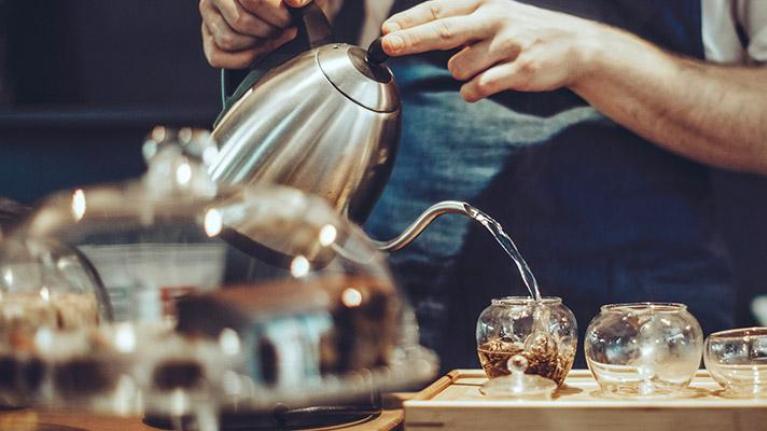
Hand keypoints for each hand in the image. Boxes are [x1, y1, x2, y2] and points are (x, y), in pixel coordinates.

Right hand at [200, 0, 328, 68]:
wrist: (273, 10)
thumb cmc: (282, 2)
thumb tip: (295, 2)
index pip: (252, 1)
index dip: (275, 14)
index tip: (289, 20)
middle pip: (240, 22)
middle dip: (268, 32)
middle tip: (284, 31)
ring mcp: (208, 19)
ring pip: (228, 40)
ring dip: (257, 46)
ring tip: (274, 39)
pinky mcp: (208, 40)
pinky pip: (218, 57)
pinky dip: (244, 59)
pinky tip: (262, 52)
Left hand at [381, 0, 604, 101]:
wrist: (576, 46)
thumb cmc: (524, 32)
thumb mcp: (494, 15)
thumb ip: (458, 22)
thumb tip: (410, 31)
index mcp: (486, 3)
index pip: (440, 9)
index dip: (411, 21)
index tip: (387, 32)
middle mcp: (496, 19)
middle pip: (445, 30)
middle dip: (413, 38)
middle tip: (389, 44)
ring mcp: (509, 44)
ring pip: (460, 67)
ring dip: (461, 73)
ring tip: (484, 67)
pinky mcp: (521, 69)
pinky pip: (480, 87)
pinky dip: (473, 91)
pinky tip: (484, 86)